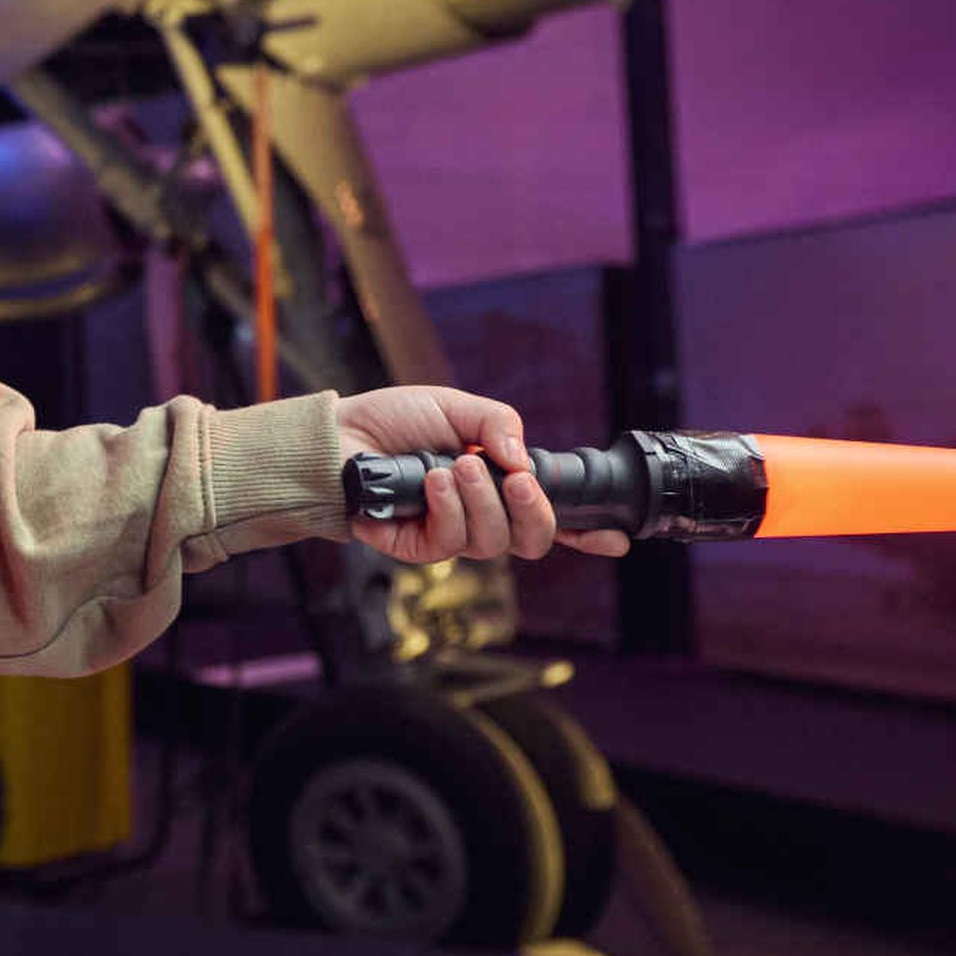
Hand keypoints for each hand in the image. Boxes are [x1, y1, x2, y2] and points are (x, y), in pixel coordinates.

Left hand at [335, 383, 631, 563]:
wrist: (338, 437)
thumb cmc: (394, 421)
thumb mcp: (456, 406)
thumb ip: (499, 424)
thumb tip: (524, 461)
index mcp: (501, 484)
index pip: (554, 516)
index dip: (589, 532)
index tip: (617, 536)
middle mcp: (483, 515)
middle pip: (533, 541)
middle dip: (535, 513)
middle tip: (516, 481)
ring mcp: (452, 535)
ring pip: (493, 543)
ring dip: (480, 501)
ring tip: (456, 466)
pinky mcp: (418, 549)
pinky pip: (450, 543)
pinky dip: (448, 509)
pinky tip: (433, 483)